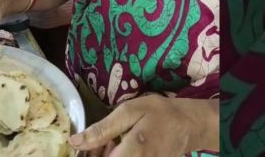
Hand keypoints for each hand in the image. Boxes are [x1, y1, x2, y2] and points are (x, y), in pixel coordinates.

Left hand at [69, 95, 218, 156]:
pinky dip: (117, 154)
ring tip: (110, 142)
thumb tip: (75, 141)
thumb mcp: (129, 112)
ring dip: (106, 154)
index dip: (88, 155)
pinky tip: (119, 146)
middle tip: (92, 142)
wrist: (189, 125)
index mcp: (131, 152)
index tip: (79, 148)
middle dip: (96, 154)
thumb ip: (102, 129)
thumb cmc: (159, 113)